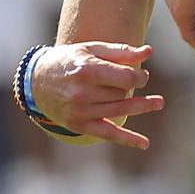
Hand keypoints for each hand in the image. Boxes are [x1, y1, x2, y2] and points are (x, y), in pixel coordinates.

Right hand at [28, 41, 163, 149]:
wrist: (36, 81)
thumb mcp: (92, 50)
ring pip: (119, 111)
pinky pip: (107, 134)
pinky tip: (144, 143)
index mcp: (86, 70)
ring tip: (159, 103)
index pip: (126, 78)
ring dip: (141, 107)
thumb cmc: (69, 60)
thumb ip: (121, 52)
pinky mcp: (78, 125)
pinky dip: (127, 139)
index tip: (142, 75)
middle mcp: (81, 93)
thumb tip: (148, 52)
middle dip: (133, 87)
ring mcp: (79, 111)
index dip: (139, 77)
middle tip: (139, 82)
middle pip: (122, 93)